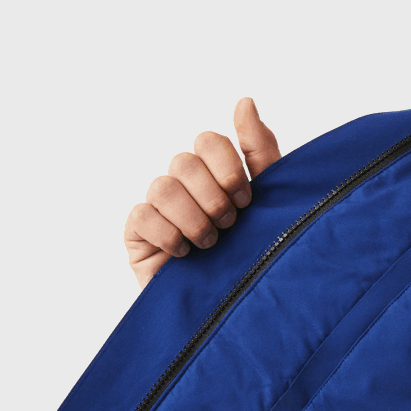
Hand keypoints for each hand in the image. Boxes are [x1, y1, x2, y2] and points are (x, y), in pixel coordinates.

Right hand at [124, 97, 280, 288]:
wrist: (239, 310)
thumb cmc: (256, 256)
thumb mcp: (270, 203)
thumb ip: (260, 152)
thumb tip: (245, 100)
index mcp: (215, 174)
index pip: (209, 141)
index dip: (228, 167)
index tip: (248, 199)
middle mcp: (185, 186)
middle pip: (185, 161)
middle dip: (214, 196)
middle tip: (231, 224)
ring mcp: (159, 209)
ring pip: (163, 186)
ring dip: (194, 218)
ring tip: (212, 243)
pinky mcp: (139, 235)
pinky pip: (142, 216)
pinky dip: (169, 234)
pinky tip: (186, 253)